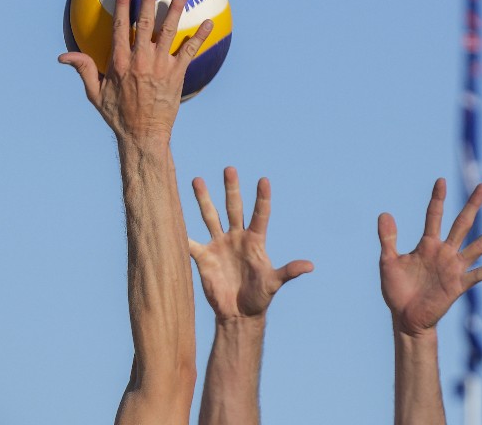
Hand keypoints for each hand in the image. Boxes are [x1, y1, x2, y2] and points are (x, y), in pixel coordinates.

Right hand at [59, 0, 212, 140]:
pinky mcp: (177, 75)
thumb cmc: (118, 116)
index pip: (120, 26)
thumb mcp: (95, 94)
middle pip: (145, 22)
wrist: (143, 135)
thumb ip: (83, 69)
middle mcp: (140, 60)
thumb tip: (62, 56)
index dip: (123, 4)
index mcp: (119, 62)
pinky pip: (190, 51)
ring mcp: (160, 66)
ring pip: (169, 31)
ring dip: (177, 8)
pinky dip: (199, 36)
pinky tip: (209, 22)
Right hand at [189, 167, 313, 320]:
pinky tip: (171, 221)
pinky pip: (191, 243)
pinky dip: (182, 236)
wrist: (239, 314)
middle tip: (230, 168)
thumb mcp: (274, 283)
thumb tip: (310, 266)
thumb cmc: (260, 297)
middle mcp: (236, 237)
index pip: (260, 215)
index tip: (264, 180)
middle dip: (231, 189)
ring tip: (197, 179)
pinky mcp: (204, 257)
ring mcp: (219, 245)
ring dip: (204, 199)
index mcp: (255, 241)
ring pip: (210, 216)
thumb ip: (288, 272)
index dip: (262, 198)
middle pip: (233, 208)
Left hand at [378, 178, 481, 336]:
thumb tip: (384, 213)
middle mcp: (444, 252)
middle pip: (461, 224)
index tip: (440, 180)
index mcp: (426, 244)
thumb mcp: (388, 261)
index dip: (437, 199)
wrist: (405, 317)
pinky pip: (477, 274)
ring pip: (476, 246)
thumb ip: (387, 238)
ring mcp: (453, 268)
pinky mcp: (458, 285)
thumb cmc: (397, 289)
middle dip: (471, 205)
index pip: (433, 216)